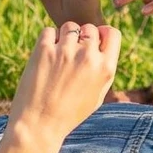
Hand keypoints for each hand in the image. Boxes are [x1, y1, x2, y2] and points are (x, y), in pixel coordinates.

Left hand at [7, 22, 121, 146]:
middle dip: (82, 37)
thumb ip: (103, 70)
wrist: (39, 125)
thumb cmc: (69, 114)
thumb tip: (103, 45)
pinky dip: (47, 40)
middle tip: (71, 55)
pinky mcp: (44, 50)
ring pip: (70, 27)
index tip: (94, 43)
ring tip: (58, 55)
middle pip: (90, 28)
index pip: (113, 33)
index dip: (103, 35)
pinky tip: (45, 56)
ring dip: (65, 37)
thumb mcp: (97, 96)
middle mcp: (88, 57)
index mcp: (106, 68)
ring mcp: (66, 51)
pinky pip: (49, 31)